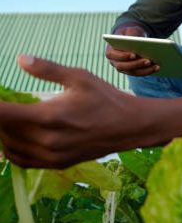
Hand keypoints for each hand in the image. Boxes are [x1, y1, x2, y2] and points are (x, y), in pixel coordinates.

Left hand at [0, 55, 144, 167]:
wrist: (129, 126)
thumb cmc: (106, 98)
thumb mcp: (80, 77)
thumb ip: (48, 69)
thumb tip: (21, 59)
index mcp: (48, 117)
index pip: (2, 114)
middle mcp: (46, 140)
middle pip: (3, 131)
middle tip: (4, 104)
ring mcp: (51, 156)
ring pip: (10, 148)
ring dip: (4, 133)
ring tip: (9, 118)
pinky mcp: (57, 164)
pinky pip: (23, 160)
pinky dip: (12, 149)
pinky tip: (17, 136)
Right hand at [105, 24, 159, 75]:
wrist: (131, 38)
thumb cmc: (129, 33)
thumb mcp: (130, 30)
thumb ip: (131, 34)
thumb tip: (137, 41)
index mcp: (110, 50)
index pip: (113, 55)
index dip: (123, 56)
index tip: (134, 54)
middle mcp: (114, 62)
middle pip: (123, 66)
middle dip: (137, 64)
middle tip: (148, 61)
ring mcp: (123, 68)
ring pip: (133, 72)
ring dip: (145, 70)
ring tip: (156, 65)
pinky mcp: (132, 71)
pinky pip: (139, 73)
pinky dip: (148, 71)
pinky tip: (157, 67)